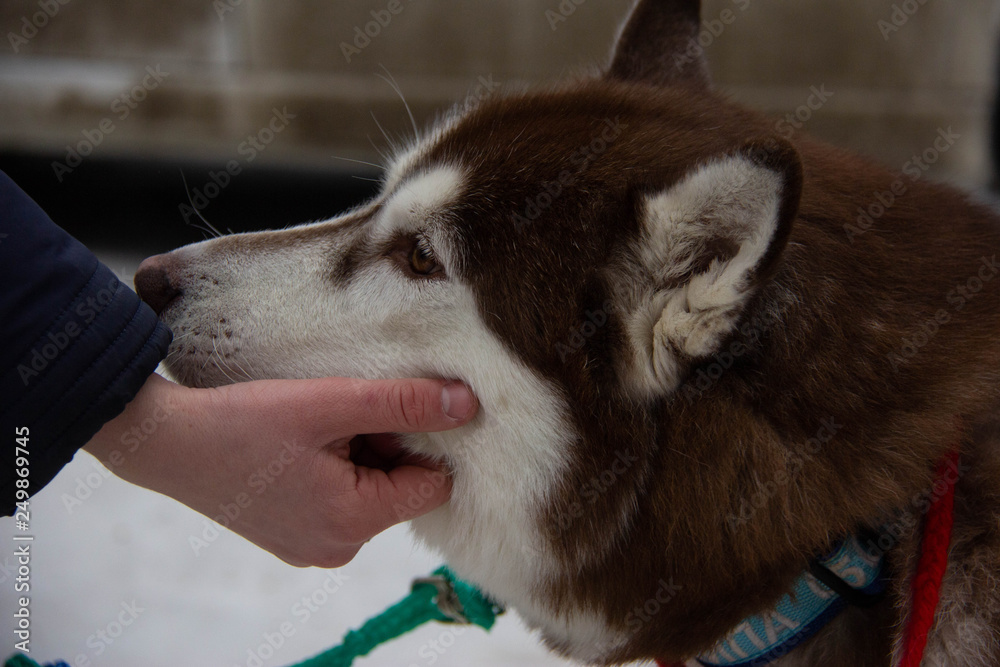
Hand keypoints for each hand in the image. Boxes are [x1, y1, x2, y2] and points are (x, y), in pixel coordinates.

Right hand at [83, 373, 476, 566]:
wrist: (164, 443)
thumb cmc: (242, 422)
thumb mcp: (330, 402)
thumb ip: (402, 403)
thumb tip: (467, 404)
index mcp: (354, 522)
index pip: (432, 484)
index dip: (420, 440)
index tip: (383, 410)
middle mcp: (339, 548)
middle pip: (400, 487)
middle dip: (384, 445)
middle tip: (339, 414)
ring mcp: (313, 548)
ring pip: (370, 491)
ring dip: (358, 453)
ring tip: (314, 428)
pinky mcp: (293, 537)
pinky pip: (340, 501)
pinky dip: (333, 468)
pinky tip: (299, 445)